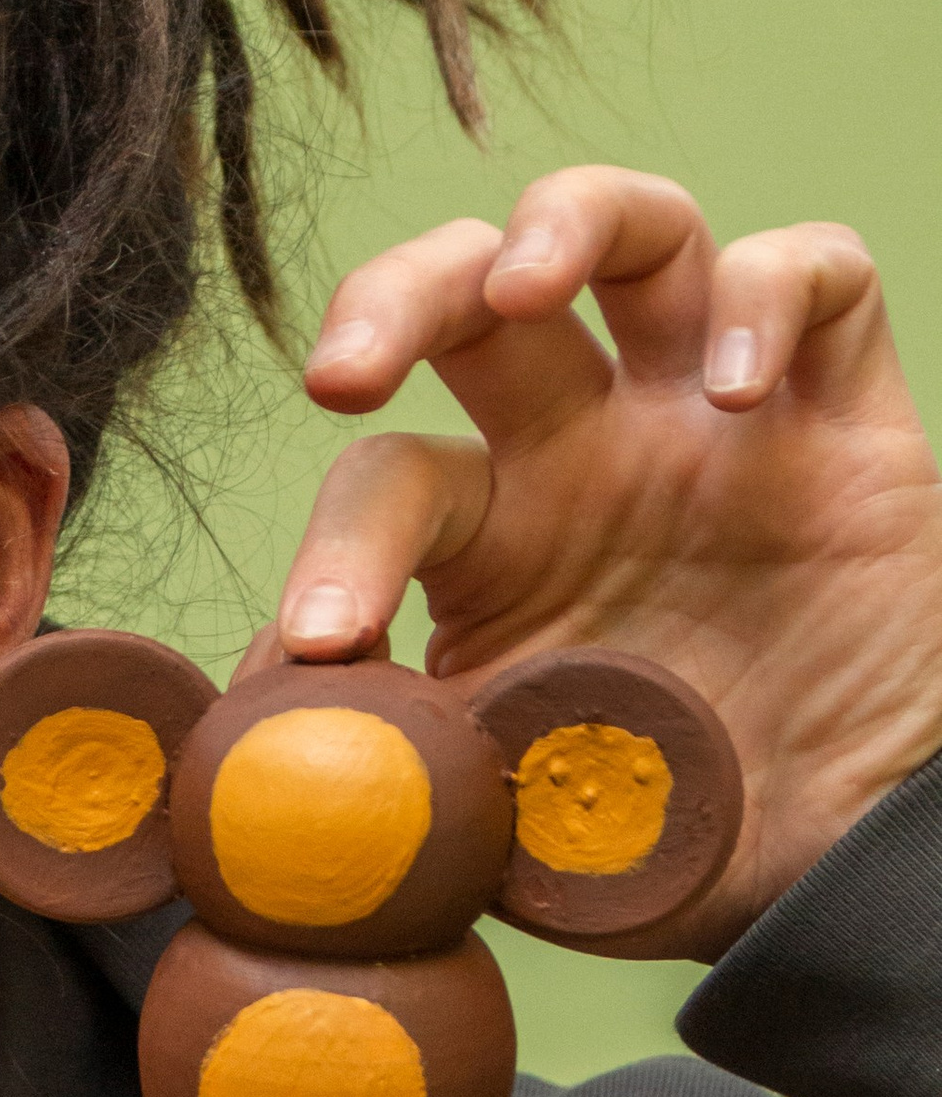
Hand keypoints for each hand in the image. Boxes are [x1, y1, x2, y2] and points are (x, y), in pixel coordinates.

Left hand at [282, 167, 941, 952]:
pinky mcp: (850, 419)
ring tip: (525, 281)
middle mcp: (593, 450)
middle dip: (396, 293)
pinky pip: (821, 275)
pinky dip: (773, 292)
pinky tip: (737, 390)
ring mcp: (717, 420)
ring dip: (566, 220)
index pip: (391, 475)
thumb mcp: (499, 822)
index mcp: (494, 539)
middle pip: (475, 294)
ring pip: (638, 231)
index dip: (340, 541)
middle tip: (343, 368)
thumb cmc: (664, 836)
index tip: (326, 637)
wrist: (845, 877)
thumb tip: (246, 726)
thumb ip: (385, 765)